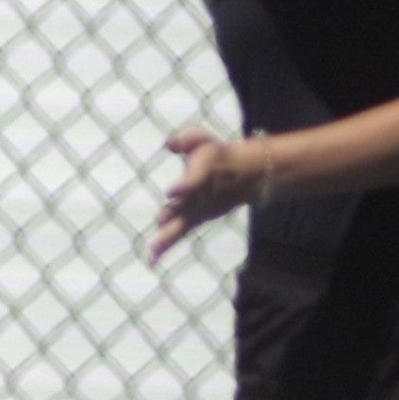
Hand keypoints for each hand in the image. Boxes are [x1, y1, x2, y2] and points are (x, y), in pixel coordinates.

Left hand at [149, 125, 261, 263]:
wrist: (247, 176)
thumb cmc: (218, 155)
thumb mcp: (204, 140)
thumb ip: (186, 139)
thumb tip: (168, 143)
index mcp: (205, 173)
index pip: (195, 180)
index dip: (184, 186)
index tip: (170, 193)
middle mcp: (202, 196)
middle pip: (186, 209)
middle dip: (173, 219)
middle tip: (159, 228)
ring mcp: (200, 211)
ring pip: (181, 226)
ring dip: (167, 240)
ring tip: (151, 256)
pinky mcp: (196, 220)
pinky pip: (180, 233)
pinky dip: (166, 246)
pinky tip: (151, 260)